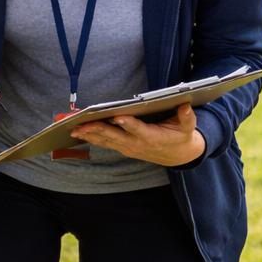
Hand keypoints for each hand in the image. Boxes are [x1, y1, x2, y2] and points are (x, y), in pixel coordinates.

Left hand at [70, 101, 204, 165]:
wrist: (178, 156)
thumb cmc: (180, 136)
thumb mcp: (188, 127)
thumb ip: (187, 117)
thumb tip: (186, 105)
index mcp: (153, 137)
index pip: (138, 130)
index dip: (128, 124)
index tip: (117, 117)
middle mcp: (138, 144)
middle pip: (116, 136)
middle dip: (98, 129)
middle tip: (83, 124)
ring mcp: (129, 148)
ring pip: (107, 141)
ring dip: (90, 135)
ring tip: (74, 129)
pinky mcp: (123, 148)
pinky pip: (105, 143)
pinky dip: (92, 138)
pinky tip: (79, 133)